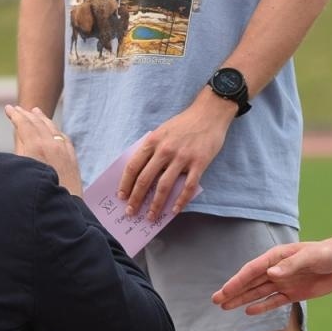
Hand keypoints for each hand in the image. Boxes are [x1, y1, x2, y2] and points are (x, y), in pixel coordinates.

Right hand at [6, 104, 81, 195]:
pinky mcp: (72, 157)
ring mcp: (64, 150)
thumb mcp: (22, 168)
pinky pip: (63, 137)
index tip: (8, 108)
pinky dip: (55, 130)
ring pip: (52, 128)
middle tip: (18, 108)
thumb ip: (21, 148)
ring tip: (36, 111)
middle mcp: (51, 144)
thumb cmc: (37, 192)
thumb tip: (20, 132)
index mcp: (36, 146)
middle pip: (37, 122)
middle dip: (26, 114)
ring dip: (42, 118)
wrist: (62, 209)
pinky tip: (54, 130)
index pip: (24, 124)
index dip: (15, 115)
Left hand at [119, 96, 232, 219]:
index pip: (133, 166)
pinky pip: (187, 187)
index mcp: (153, 141)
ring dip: (155, 205)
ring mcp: (182, 157)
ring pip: (164, 186)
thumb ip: (152, 149)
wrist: (209, 113)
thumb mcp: (162, 131)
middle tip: (131, 212)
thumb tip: (141, 172)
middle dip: (136, 198)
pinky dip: (180, 201)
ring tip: (150, 216)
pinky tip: (174, 211)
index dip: (125, 183)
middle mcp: (165, 150)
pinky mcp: (199, 163)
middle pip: (145, 179)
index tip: (122, 196)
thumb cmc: (184, 123)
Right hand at [212, 238, 331, 314]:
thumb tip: (270, 274)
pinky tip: (248, 311)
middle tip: (215, 300)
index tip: (224, 291)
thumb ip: (291, 265)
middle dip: (233, 291)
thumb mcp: (311, 257)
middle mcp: (278, 269)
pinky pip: (274, 301)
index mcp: (278, 257)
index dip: (238, 281)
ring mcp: (285, 282)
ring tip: (224, 307)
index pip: (253, 270)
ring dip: (242, 299)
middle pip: (251, 282)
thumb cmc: (328, 254)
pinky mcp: (294, 293)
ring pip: (258, 292)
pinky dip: (261, 306)